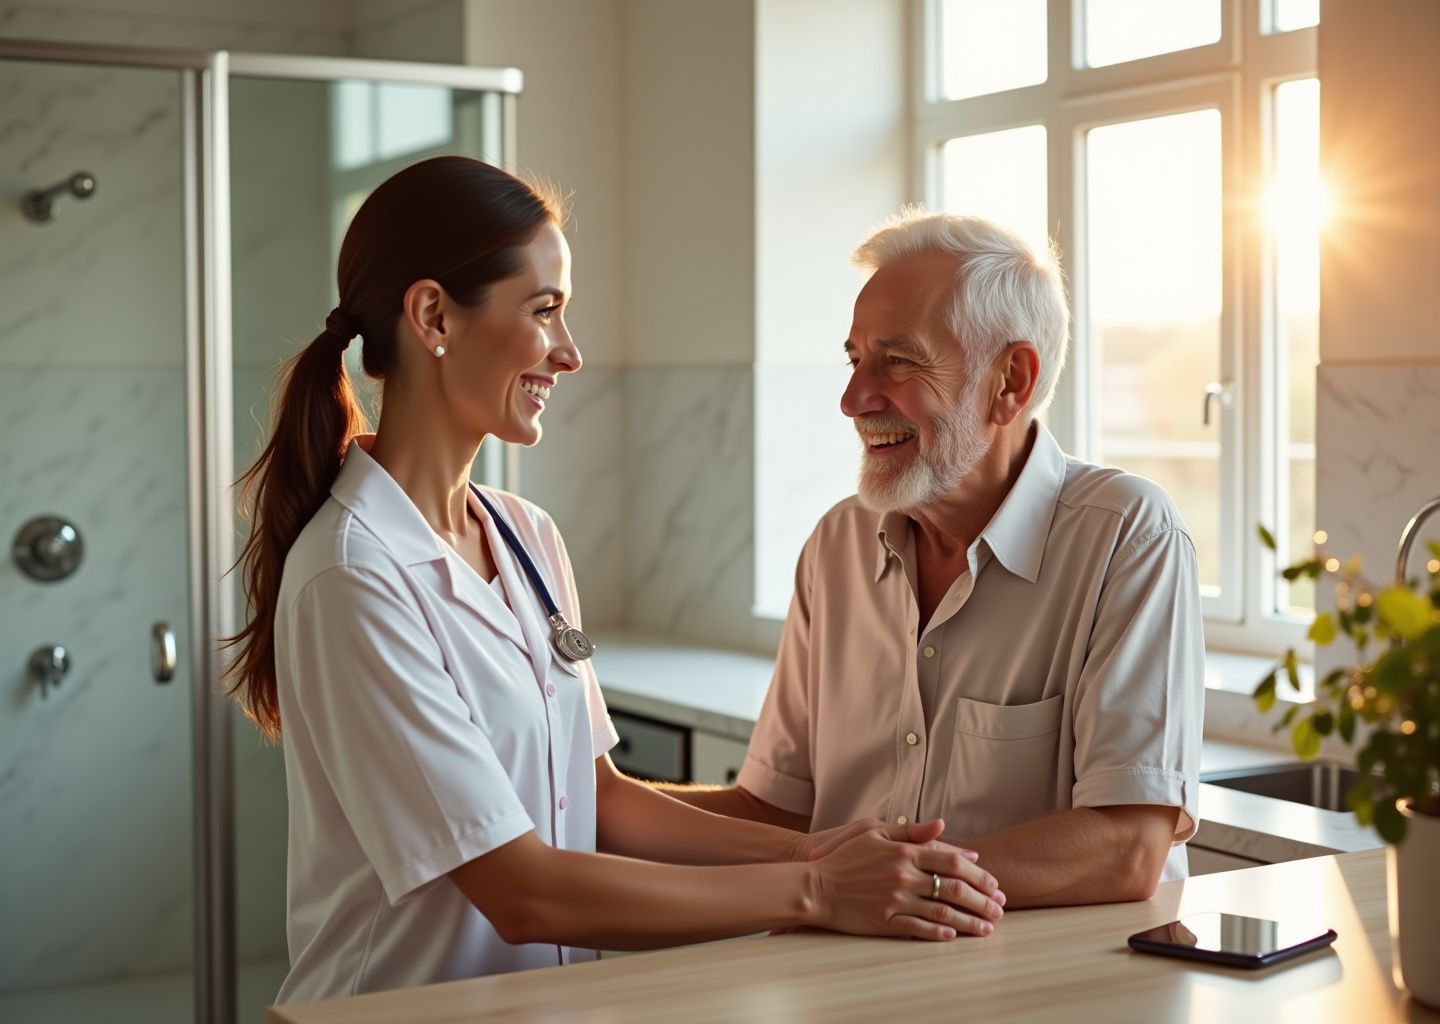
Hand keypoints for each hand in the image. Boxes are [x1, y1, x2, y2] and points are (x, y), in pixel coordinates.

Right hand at [806, 823, 1004, 941]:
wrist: (814, 884)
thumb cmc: (843, 857)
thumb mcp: (873, 832)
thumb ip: (910, 831)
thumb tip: (942, 826)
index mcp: (903, 852)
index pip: (951, 862)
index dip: (977, 873)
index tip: (994, 883)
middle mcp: (903, 876)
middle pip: (953, 888)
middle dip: (982, 899)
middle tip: (1000, 908)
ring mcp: (895, 900)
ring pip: (942, 911)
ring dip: (969, 920)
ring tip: (987, 927)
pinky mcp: (885, 922)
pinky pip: (919, 928)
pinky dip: (940, 932)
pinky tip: (955, 935)